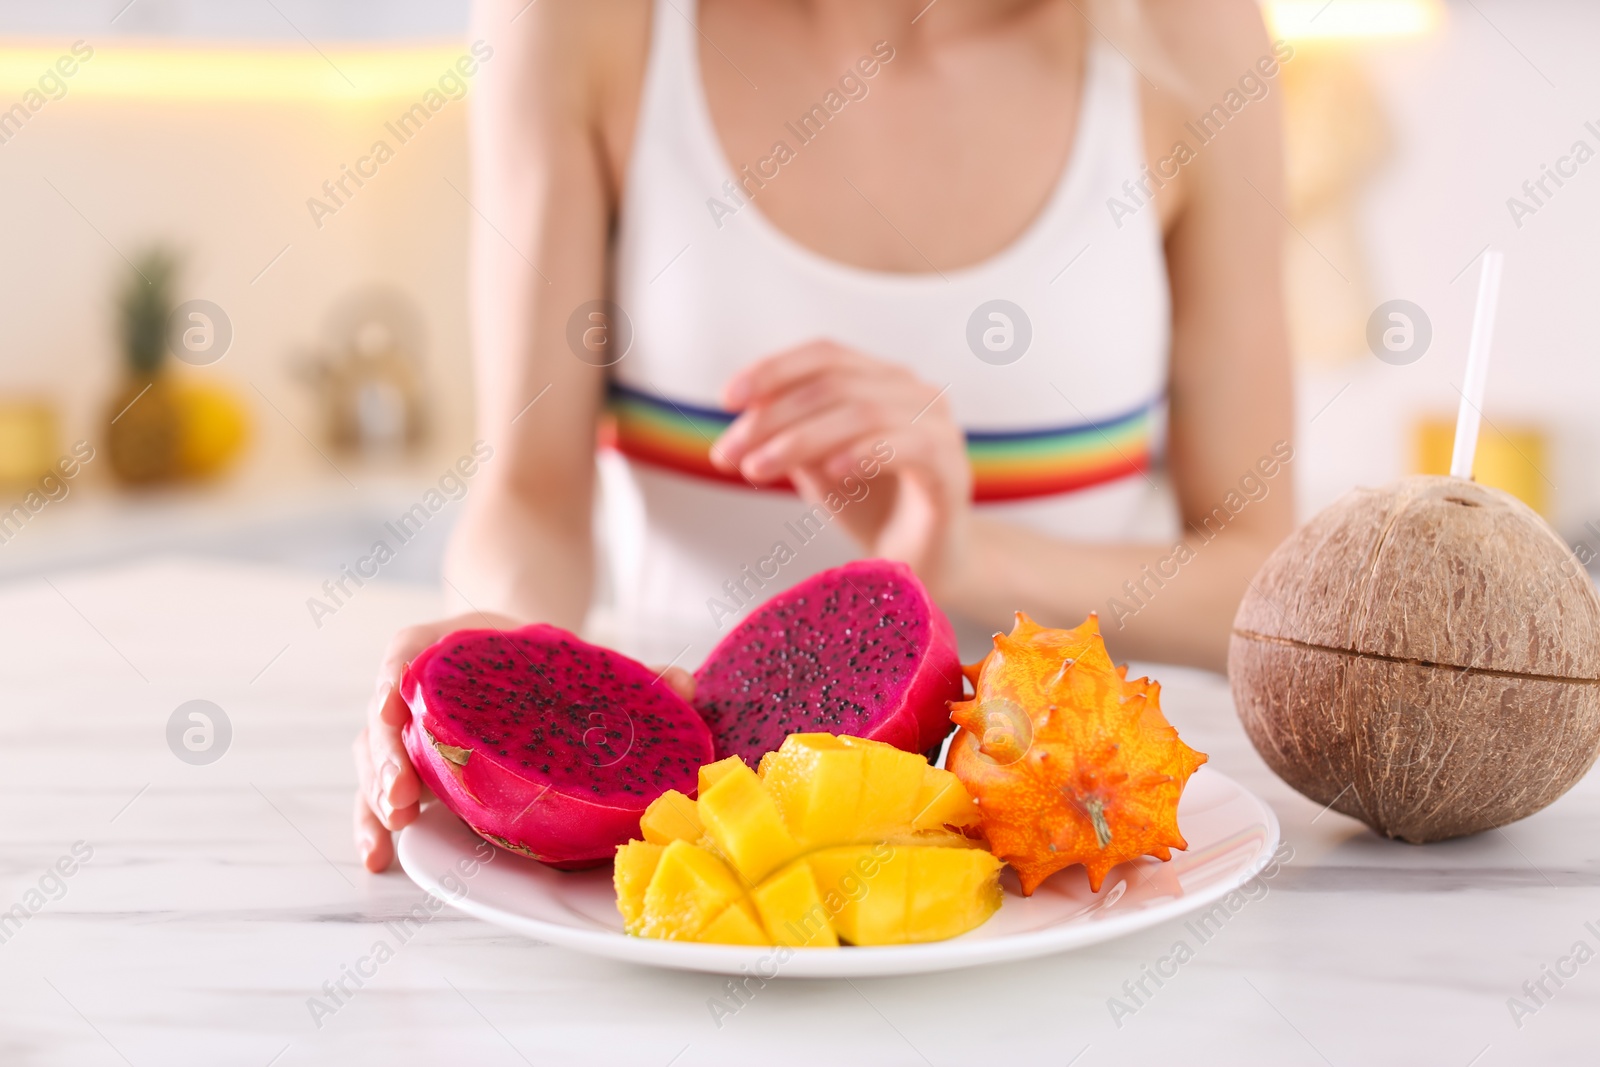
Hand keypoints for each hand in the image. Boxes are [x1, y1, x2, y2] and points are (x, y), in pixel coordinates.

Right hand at [353, 613, 697, 871]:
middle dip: (385, 760)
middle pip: (382, 718)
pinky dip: (375, 823)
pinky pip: (383, 791)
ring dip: (374, 797)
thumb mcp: (581, 658)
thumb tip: (686, 684)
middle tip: (403, 799)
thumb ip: (632, 672)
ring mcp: (408, 728)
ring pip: (373, 759)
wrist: (519, 653)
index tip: (392, 707)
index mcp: (449, 646)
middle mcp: (417, 685)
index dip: (393, 681)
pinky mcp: (411, 765)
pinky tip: (378, 859)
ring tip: (389, 837)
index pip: (406, 653)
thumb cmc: (546, 661)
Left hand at [712, 340, 972, 593]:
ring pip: (862, 412)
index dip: (773, 369)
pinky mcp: (950, 468)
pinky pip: (907, 446)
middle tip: (728, 453)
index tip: (726, 400)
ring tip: (756, 469)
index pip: (825, 355)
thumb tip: (744, 411)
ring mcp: (938, 427)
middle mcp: (914, 391)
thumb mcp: (817, 465)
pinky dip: (863, 453)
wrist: (923, 566)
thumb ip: (790, 432)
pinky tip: (830, 471)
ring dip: (799, 439)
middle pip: (834, 383)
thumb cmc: (870, 508)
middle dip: (772, 417)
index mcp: (882, 380)